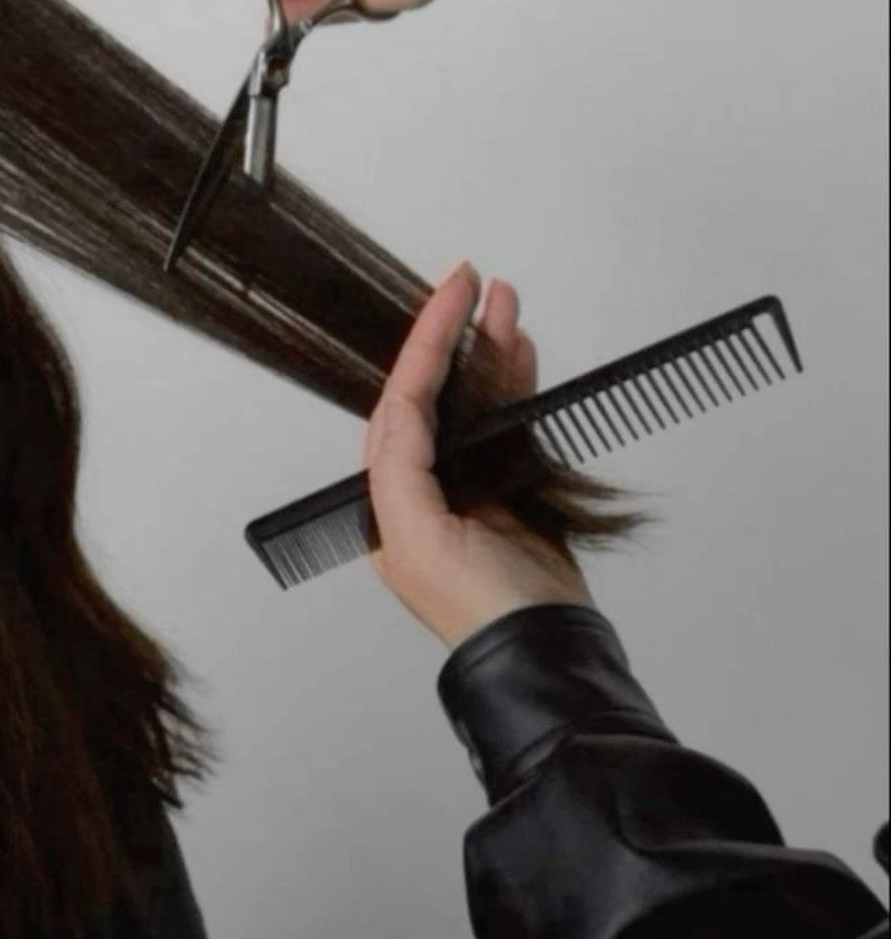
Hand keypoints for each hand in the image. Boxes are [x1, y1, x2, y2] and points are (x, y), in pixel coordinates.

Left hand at [365, 262, 592, 650]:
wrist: (548, 656)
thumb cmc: (481, 616)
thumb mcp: (420, 543)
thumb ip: (401, 468)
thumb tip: (401, 406)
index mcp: (390, 501)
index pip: (402, 400)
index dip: (425, 340)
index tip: (451, 293)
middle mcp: (426, 489)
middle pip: (437, 389)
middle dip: (455, 334)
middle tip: (475, 282)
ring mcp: (471, 487)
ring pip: (475, 399)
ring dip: (489, 350)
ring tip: (506, 302)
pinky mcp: (512, 492)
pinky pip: (509, 422)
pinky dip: (515, 383)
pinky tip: (520, 350)